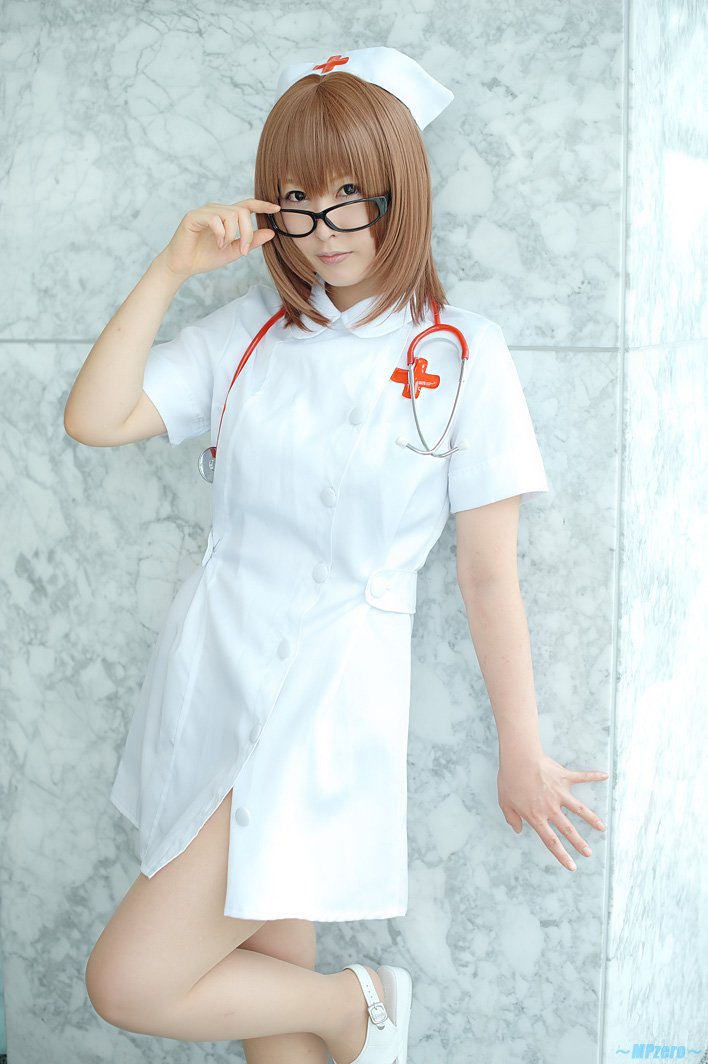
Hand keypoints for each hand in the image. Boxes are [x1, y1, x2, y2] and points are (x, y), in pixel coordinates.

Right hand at [156, 198, 281, 279]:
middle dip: (247, 233)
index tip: (276, 209)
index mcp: (226, 216)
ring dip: (232, 235)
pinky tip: (217, 243)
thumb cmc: (206, 257)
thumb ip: (251, 241)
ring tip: (224, 246)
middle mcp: (217, 209)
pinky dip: (221, 234)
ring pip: (230, 214)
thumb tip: (271, 232)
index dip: (262, 205)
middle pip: (242, 212)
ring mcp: (205, 211)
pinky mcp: (194, 216)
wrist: (184, 266)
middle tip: (244, 251)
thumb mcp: (234, 251)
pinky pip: (215, 219)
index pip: (247, 205)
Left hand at [497, 750, 607, 870]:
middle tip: (589, 853)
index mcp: (536, 816)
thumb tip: (517, 830)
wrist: (518, 759)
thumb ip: (511, 818)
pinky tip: (605, 776)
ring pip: (579, 809)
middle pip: (568, 829)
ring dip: (591, 819)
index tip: (572, 866)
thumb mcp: (504, 802)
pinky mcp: (564, 777)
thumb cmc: (509, 779)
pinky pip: (582, 777)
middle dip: (579, 843)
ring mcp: (559, 792)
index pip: (551, 841)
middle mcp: (551, 807)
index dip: (562, 855)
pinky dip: (594, 776)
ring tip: (602, 827)